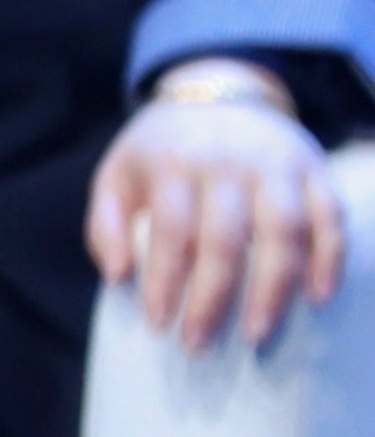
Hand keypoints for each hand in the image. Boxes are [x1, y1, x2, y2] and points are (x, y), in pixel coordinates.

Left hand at [86, 62, 345, 349]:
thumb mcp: (116, 173)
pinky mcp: (315, 171)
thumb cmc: (162, 150)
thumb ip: (104, 223)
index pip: (170, 230)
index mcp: (175, 163)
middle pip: (224, 238)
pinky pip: (330, 217)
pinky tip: (318, 296)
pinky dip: (330, 257)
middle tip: (198, 343)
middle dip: (211, 297)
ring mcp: (277, 166)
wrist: (221, 93)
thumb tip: (118, 275)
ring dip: (273, 288)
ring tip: (256, 333)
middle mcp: (229, 163)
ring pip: (284, 232)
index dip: (164, 280)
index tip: (158, 323)